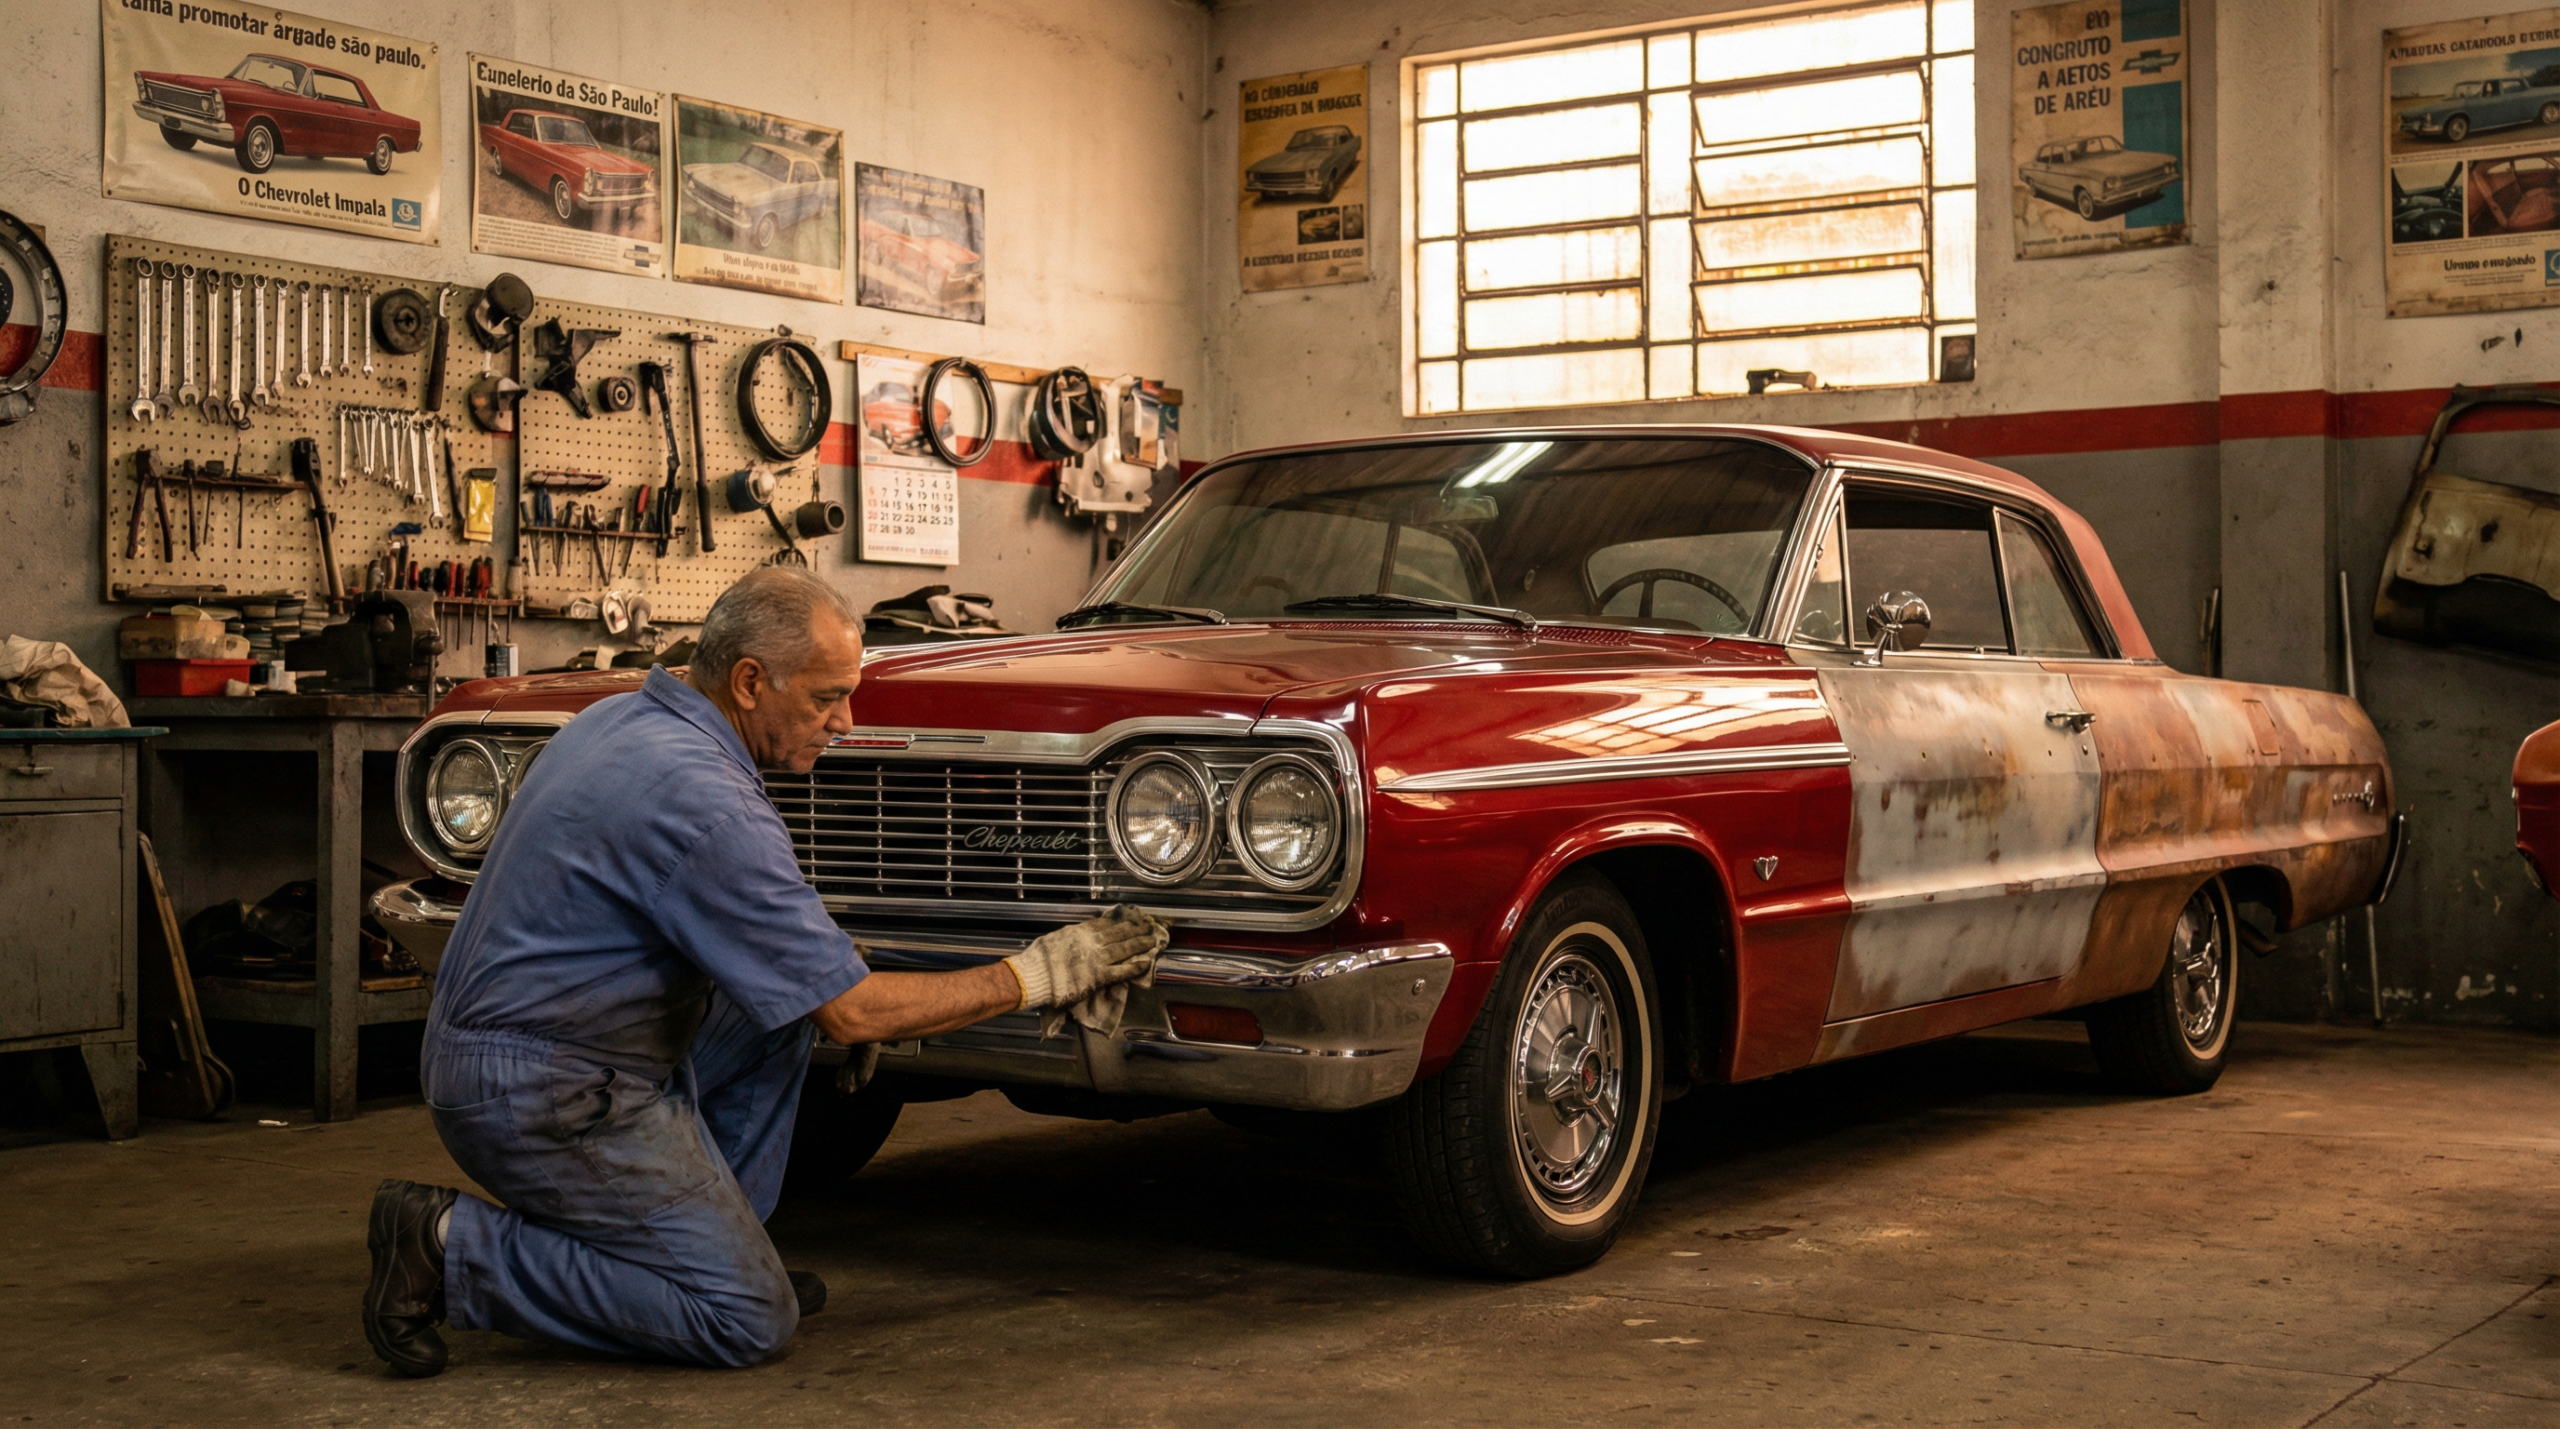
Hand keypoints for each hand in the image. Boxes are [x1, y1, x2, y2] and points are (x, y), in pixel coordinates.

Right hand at [1006, 905, 1169, 1009]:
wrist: (1033, 976)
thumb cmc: (1038, 959)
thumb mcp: (1056, 938)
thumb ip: (1072, 936)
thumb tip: (1082, 934)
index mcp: (1080, 932)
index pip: (1105, 923)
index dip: (1121, 920)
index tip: (1133, 916)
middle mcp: (1091, 942)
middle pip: (1119, 933)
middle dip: (1136, 928)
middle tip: (1150, 924)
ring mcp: (1096, 959)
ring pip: (1124, 949)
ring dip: (1140, 944)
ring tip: (1153, 939)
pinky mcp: (1098, 977)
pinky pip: (1121, 971)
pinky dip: (1134, 967)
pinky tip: (1146, 963)